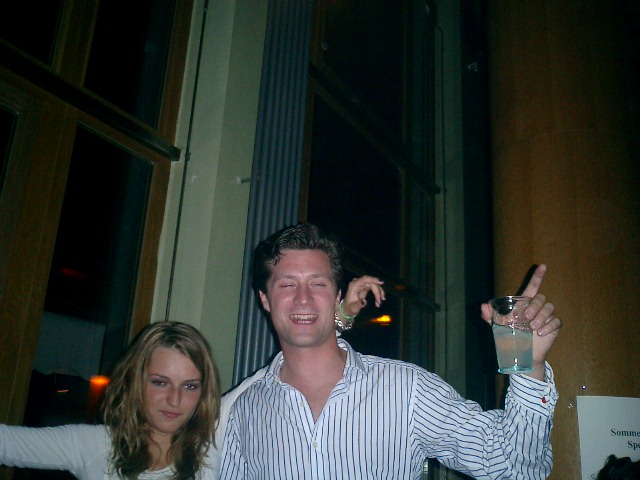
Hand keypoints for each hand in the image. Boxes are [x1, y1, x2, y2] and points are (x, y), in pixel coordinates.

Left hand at [341, 275, 385, 316]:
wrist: (347, 308)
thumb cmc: (349, 308)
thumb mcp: (353, 308)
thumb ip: (358, 304)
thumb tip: (364, 301)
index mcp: (354, 285)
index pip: (364, 279)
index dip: (373, 279)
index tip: (381, 283)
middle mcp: (357, 283)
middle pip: (371, 283)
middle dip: (377, 291)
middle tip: (380, 301)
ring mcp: (361, 284)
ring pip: (373, 285)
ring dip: (379, 293)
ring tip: (380, 302)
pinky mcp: (364, 287)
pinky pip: (373, 288)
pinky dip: (377, 294)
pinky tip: (378, 302)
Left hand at [480, 264, 561, 380]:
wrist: (521, 354)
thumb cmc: (510, 337)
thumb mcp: (498, 327)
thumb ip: (491, 317)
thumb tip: (482, 306)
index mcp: (524, 304)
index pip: (533, 287)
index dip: (538, 276)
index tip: (543, 265)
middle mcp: (536, 308)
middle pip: (541, 298)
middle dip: (535, 306)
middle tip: (527, 318)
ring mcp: (546, 317)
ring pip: (550, 308)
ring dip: (542, 317)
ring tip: (533, 328)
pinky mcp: (553, 326)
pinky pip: (556, 321)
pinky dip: (549, 326)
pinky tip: (541, 333)